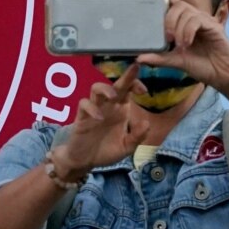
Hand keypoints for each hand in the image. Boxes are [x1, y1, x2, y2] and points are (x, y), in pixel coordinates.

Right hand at [53, 63, 151, 177]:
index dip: (136, 85)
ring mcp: (94, 109)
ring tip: (113, 96)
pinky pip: (84, 105)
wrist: (85, 161)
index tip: (144, 91)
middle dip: (126, 76)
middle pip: (115, 85)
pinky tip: (99, 118)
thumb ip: (137, 136)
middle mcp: (108, 106)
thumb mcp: (127, 147)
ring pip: (96, 89)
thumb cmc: (106, 151)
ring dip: (105, 89)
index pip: (129, 90)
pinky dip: (92, 108)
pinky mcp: (82, 117)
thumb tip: (146, 123)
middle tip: (135, 67)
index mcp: (121, 109)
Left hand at [137, 0, 228, 91]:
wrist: (221, 76)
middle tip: (167, 38)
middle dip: (168, 18)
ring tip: (179, 45)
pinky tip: (187, 43)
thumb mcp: (176, 61)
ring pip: (187, 12)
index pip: (174, 2)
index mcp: (185, 23)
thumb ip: (159, 58)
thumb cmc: (201, 66)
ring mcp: (205, 21)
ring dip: (179, 28)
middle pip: (178, 5)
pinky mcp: (214, 27)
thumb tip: (138, 58)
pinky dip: (188, 31)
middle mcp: (195, 19)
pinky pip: (197, 21)